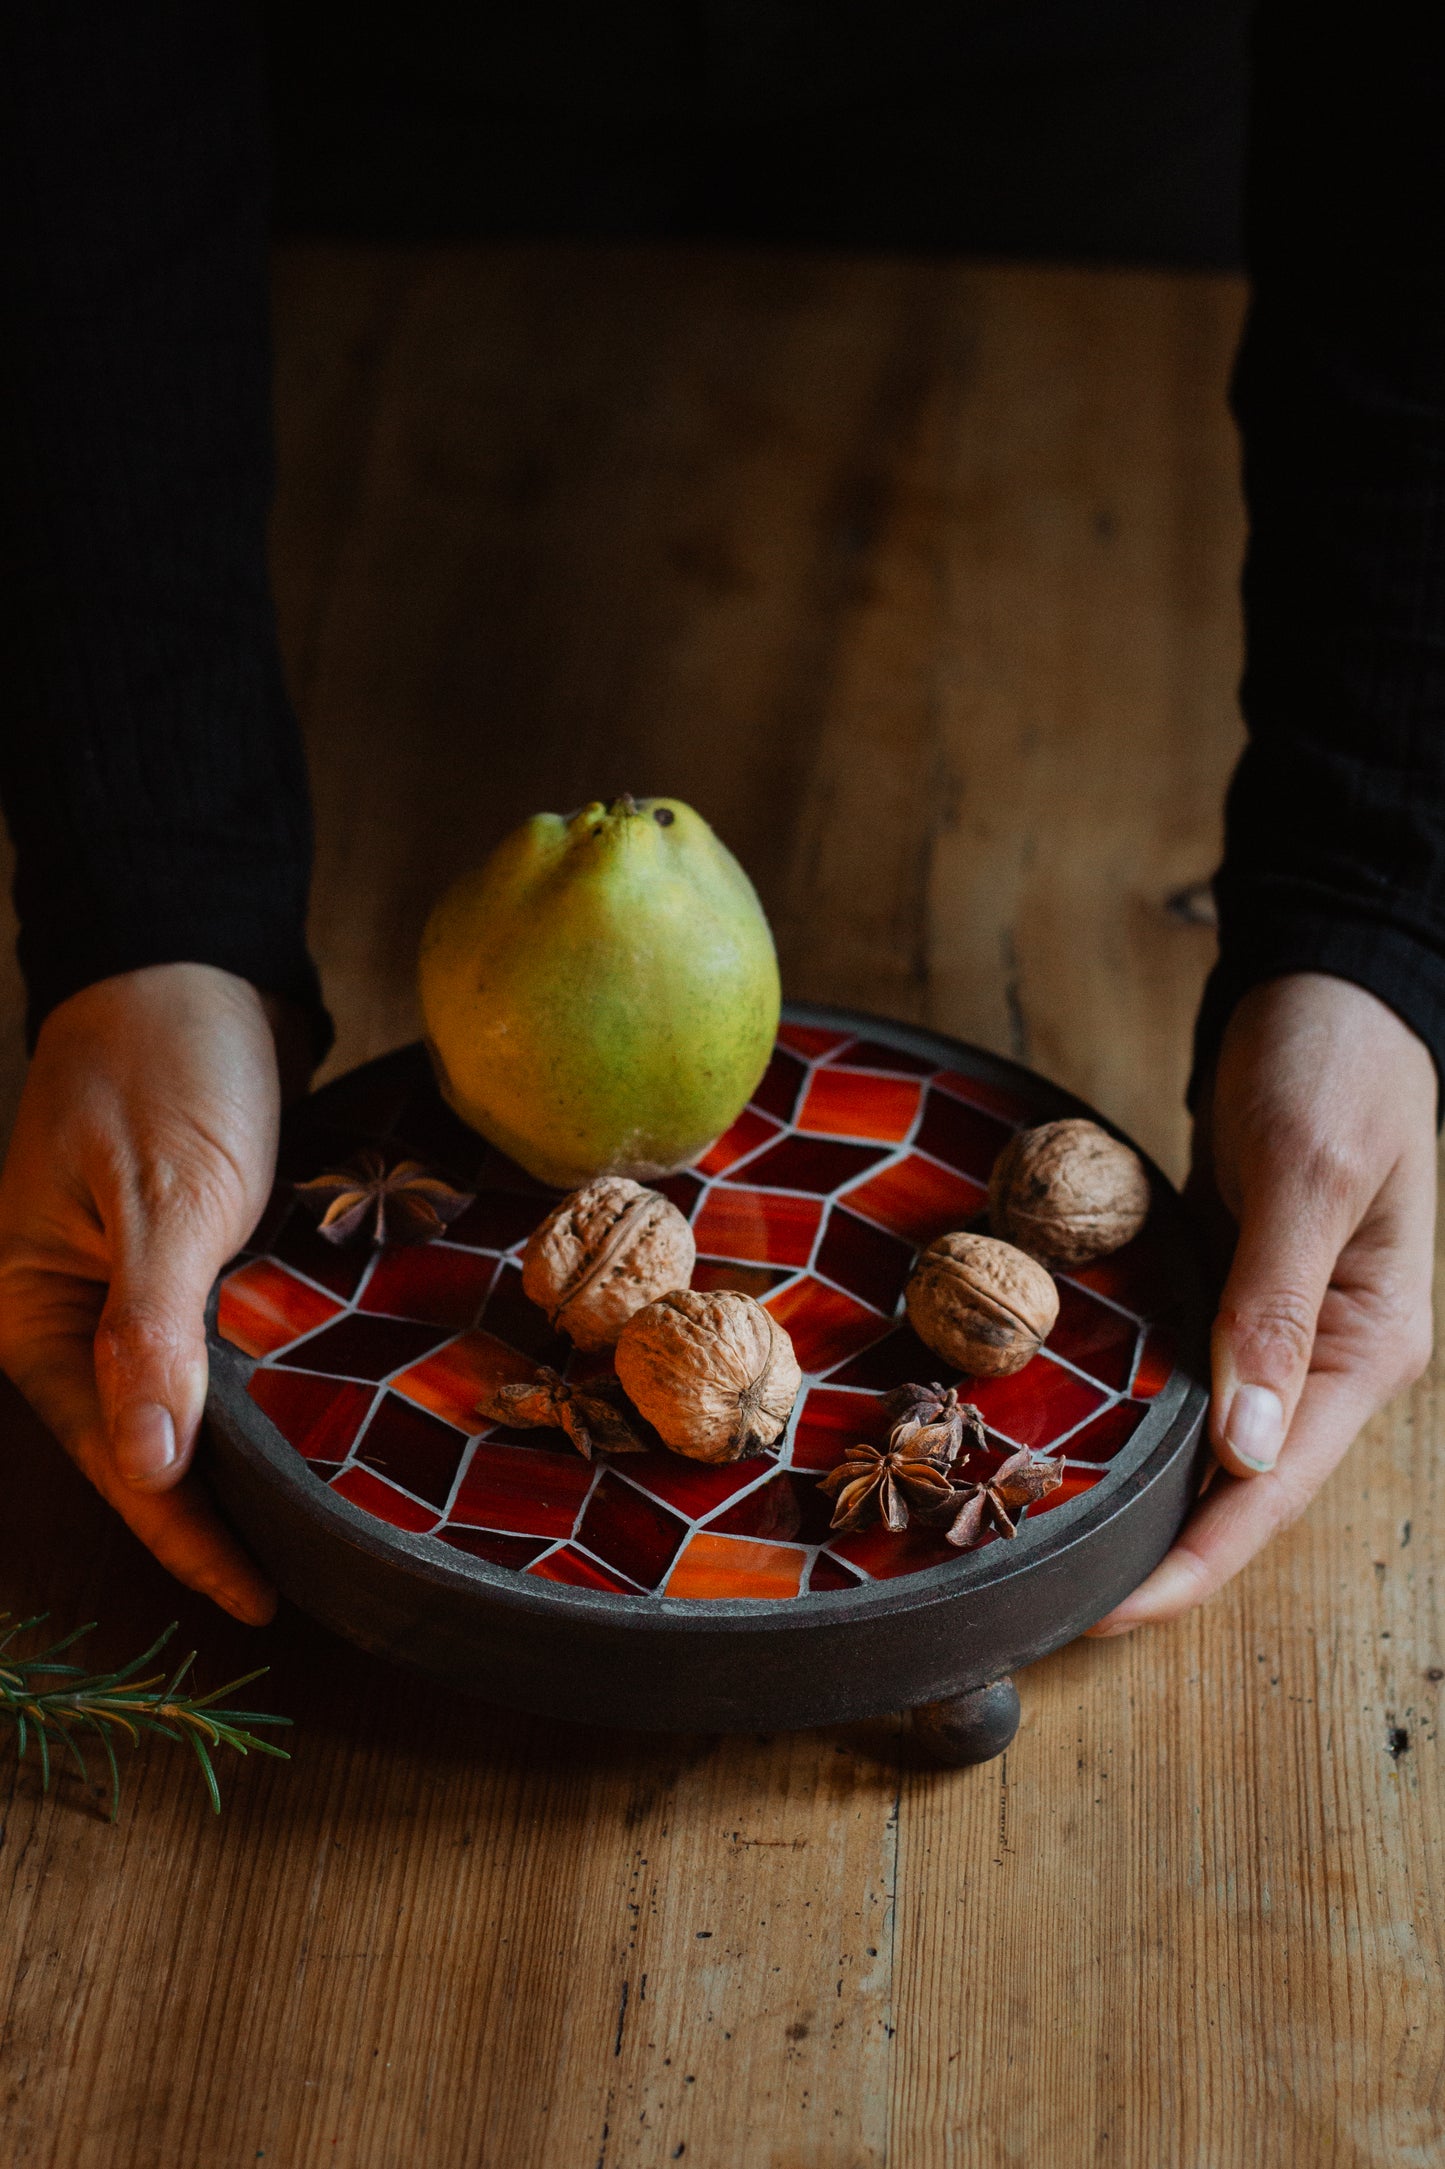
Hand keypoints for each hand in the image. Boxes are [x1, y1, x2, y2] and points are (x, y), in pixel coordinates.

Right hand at [0, 964, 299, 1623]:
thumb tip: (149, 1470)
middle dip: (224, 1503)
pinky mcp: (192, 1254)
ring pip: (197, 1395)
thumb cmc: (164, 1065)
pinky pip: (228, 1340)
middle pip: (153, 1439)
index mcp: (32, 1310)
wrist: (197, 958)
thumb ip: (152, 1335)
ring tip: (330, 1515)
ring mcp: (133, 1285)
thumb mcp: (162, 1201)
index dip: (186, 1530)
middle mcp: (73, 1311)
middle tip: (315, 1568)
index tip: (260, 1593)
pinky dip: (269, 1378)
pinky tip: (325, 1415)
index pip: (117, 1454)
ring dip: (254, 1446)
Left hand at [1089, 971, 1436, 1634]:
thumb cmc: (1332, 1062)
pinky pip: (1182, 1380)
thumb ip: (1279, 1304)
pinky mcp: (1235, 1293)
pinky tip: (1068, 1440)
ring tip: (1042, 1541)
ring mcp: (1282, 1329)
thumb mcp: (1309, 1171)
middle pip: (1237, 1488)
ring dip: (1138, 1495)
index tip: (1104, 1613)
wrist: (1323, 985)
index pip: (1273, 1490)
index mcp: (1370, 1347)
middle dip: (1154, 1549)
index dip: (1191, 1562)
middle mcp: (1330, 1357)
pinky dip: (1134, 1419)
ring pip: (1205, 1444)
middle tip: (1043, 1596)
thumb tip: (1247, 1444)